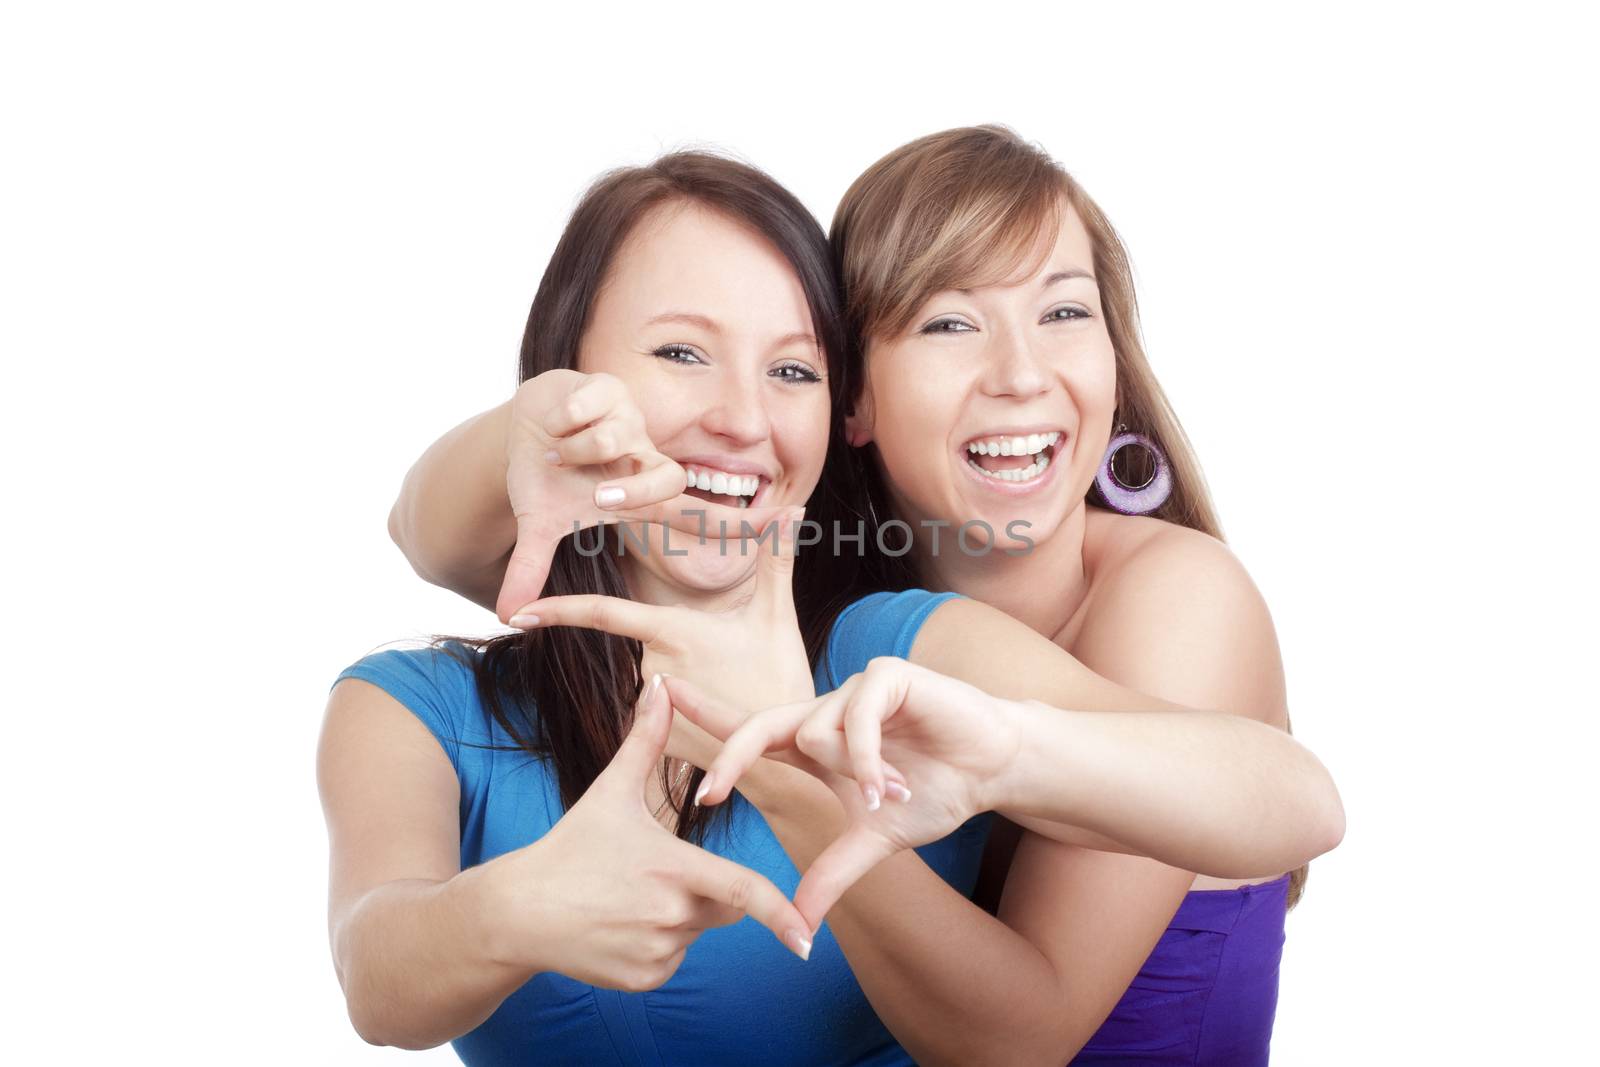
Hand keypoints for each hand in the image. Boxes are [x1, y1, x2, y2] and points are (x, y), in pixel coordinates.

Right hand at [478, 675, 813, 992]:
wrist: (518, 912)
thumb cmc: (569, 846)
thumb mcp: (611, 791)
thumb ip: (645, 739)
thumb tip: (659, 684)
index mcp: (673, 869)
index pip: (745, 893)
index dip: (781, 914)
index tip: (807, 936)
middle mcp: (669, 916)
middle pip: (726, 908)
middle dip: (712, 891)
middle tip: (663, 873)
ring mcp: (655, 953)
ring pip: (698, 933)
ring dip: (682, 917)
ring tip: (631, 896)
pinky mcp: (642, 980)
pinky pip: (673, 960)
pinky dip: (660, 945)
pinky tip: (621, 924)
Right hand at [496, 370, 784, 621]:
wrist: (526, 422)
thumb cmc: (547, 474)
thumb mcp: (539, 521)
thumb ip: (530, 568)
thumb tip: (508, 617)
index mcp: (641, 494)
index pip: (701, 514)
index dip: (745, 522)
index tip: (794, 519)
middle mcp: (647, 459)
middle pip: (663, 479)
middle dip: (626, 490)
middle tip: (594, 492)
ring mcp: (634, 423)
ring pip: (610, 439)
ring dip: (571, 448)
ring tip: (558, 448)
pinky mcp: (615, 389)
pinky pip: (587, 407)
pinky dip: (563, 417)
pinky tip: (560, 418)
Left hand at [506, 506, 816, 718]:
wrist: (790, 754)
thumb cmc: (782, 679)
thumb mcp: (777, 616)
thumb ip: (775, 559)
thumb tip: (793, 508)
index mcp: (673, 631)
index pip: (603, 613)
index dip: (557, 609)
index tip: (517, 611)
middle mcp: (653, 668)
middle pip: (647, 647)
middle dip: (680, 652)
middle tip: (732, 670)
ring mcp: (651, 710)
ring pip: (653, 681)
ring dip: (683, 683)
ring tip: (732, 696)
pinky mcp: (657, 745)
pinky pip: (658, 718)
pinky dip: (683, 714)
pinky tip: (719, 720)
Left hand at [671, 657, 1022, 928]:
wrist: (993, 767)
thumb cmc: (934, 791)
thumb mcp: (875, 840)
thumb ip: (832, 873)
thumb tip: (798, 925)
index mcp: (815, 742)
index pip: (749, 728)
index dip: (704, 716)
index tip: (656, 701)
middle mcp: (827, 712)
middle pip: (762, 723)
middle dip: (729, 754)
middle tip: (707, 794)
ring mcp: (856, 690)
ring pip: (816, 729)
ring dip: (849, 774)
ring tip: (885, 798)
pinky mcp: (889, 678)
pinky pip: (858, 716)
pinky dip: (868, 756)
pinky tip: (888, 786)